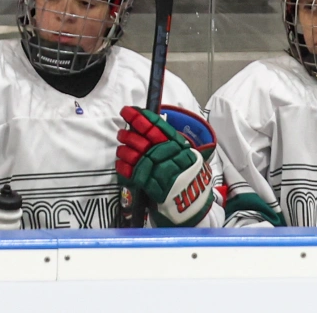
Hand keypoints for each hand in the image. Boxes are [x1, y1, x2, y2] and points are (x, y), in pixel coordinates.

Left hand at [116, 106, 216, 226]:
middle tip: (121, 132)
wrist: (195, 205)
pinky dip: (126, 169)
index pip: (158, 127)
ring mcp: (166, 172)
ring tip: (120, 148)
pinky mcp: (157, 188)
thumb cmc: (188, 177)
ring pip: (140, 157)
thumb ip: (168, 144)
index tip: (129, 111)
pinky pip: (138, 175)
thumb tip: (143, 128)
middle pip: (147, 141)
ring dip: (126, 151)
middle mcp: (173, 156)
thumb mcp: (184, 155)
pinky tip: (120, 164)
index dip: (141, 117)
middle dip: (131, 134)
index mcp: (180, 145)